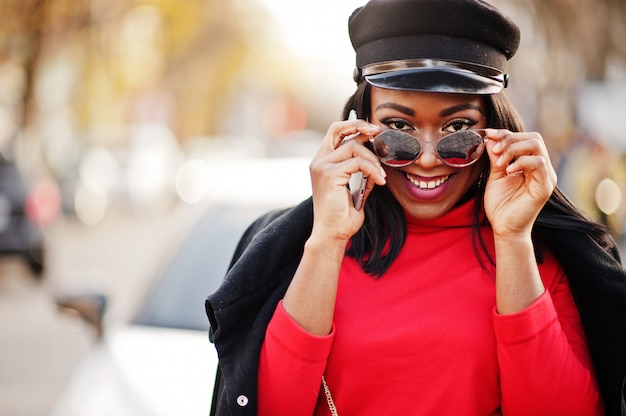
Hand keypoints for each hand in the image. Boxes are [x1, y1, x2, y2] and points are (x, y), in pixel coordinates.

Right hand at [308, 120, 385, 241]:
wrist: (332, 234)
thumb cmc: (342, 217)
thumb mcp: (355, 190)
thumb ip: (361, 174)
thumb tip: (375, 162)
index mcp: (322, 163)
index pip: (335, 133)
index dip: (354, 126)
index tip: (373, 131)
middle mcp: (319, 161)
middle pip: (337, 128)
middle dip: (360, 125)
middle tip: (378, 132)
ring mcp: (322, 166)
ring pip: (354, 147)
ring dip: (374, 160)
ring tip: (382, 176)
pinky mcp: (329, 174)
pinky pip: (358, 163)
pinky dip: (373, 170)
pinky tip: (380, 181)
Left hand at [483, 129, 556, 238]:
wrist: (504, 228)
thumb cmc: (500, 204)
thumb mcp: (495, 175)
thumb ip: (496, 157)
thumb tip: (491, 137)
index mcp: (531, 164)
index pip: (525, 138)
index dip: (506, 133)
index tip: (488, 134)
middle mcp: (542, 168)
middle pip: (533, 138)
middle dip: (510, 139)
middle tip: (494, 149)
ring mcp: (545, 177)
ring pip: (536, 146)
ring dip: (513, 149)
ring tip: (499, 162)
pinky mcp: (544, 187)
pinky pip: (539, 163)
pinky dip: (521, 162)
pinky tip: (508, 170)